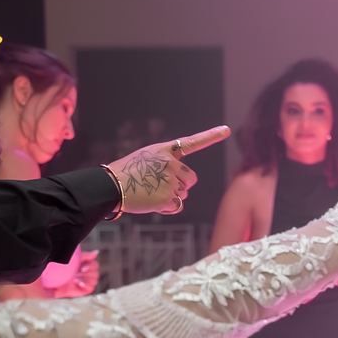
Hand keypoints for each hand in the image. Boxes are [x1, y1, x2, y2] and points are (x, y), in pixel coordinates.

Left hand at [52, 250, 99, 297]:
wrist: (50, 281)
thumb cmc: (59, 269)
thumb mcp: (73, 259)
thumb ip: (85, 255)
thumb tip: (97, 252)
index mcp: (84, 266)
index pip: (95, 265)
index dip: (91, 266)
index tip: (82, 268)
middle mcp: (86, 274)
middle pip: (96, 273)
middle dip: (87, 273)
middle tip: (77, 273)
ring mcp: (85, 283)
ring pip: (94, 280)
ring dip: (85, 279)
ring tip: (75, 278)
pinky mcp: (83, 290)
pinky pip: (91, 288)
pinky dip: (86, 285)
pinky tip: (77, 283)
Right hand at [108, 125, 230, 214]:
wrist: (110, 186)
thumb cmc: (127, 173)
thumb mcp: (146, 158)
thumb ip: (166, 164)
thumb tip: (184, 186)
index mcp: (165, 151)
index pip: (191, 142)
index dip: (211, 136)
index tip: (227, 130)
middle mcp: (170, 163)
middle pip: (191, 179)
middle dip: (182, 185)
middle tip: (160, 185)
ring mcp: (170, 180)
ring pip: (184, 193)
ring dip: (172, 196)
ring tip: (151, 191)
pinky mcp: (168, 197)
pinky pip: (178, 205)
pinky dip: (168, 208)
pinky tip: (154, 202)